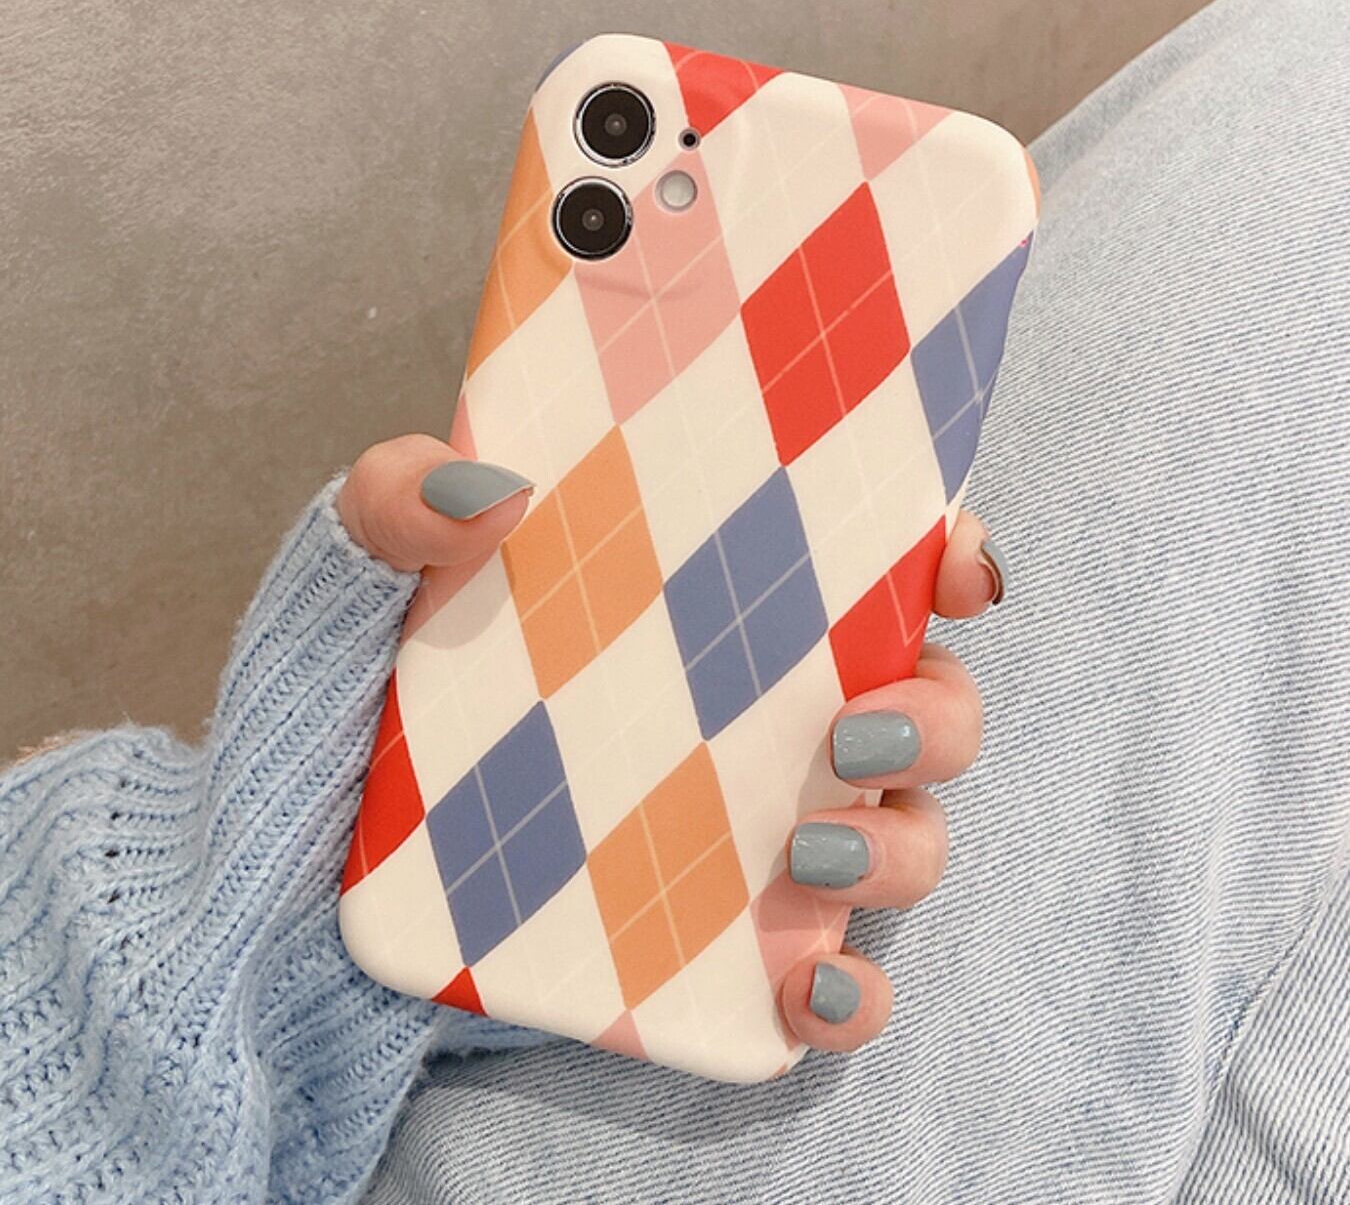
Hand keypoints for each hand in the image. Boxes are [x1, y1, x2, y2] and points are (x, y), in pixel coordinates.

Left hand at [339, 436, 1004, 1056]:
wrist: (304, 849)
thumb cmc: (360, 685)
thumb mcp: (361, 570)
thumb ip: (396, 505)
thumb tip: (495, 490)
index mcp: (715, 601)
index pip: (869, 564)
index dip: (942, 556)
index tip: (951, 564)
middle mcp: (760, 713)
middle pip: (921, 705)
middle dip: (936, 715)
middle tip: (854, 729)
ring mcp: (749, 828)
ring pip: (904, 834)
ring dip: (902, 846)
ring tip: (812, 849)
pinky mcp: (718, 938)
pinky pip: (832, 971)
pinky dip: (849, 988)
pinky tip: (805, 981)